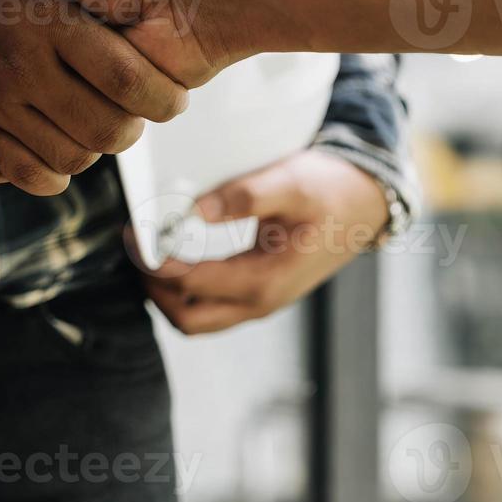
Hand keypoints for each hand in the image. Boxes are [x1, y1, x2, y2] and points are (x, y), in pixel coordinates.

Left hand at [140, 151, 387, 334]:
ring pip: (196, 318)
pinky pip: (210, 305)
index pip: (193, 284)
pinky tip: (175, 256)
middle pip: (188, 319)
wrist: (365, 203)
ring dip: (166, 292)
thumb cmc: (330, 191)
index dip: (157, 262)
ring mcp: (259, 301)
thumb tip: (194, 212)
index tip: (136, 235)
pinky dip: (185, 289)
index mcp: (266, 281)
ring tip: (149, 252)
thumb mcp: (291, 183)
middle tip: (136, 249)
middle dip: (154, 288)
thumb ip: (244, 196)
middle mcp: (260, 302)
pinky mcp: (257, 292)